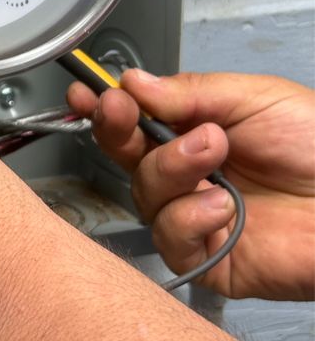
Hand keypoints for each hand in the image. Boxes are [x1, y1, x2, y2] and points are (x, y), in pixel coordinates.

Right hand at [67, 70, 314, 299]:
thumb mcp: (256, 98)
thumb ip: (191, 92)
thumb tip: (134, 82)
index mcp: (199, 132)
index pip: (139, 120)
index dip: (107, 107)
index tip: (85, 91)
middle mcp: (192, 175)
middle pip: (128, 157)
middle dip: (118, 130)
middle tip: (123, 112)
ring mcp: (196, 217)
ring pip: (145, 194)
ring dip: (171, 169)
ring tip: (214, 154)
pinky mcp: (208, 259)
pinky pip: (169, 238)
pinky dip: (189, 217)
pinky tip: (223, 205)